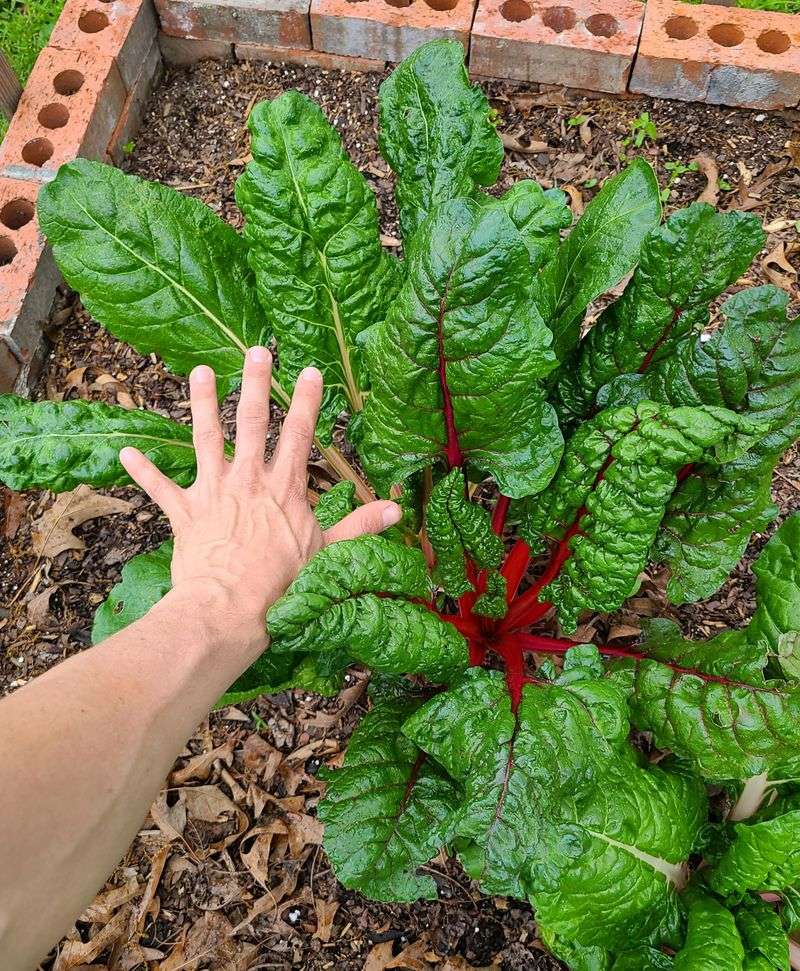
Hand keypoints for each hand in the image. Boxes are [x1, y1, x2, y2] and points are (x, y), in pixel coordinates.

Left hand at [120, 347, 400, 645]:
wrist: (229, 609)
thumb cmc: (281, 585)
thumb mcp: (328, 554)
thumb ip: (360, 526)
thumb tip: (398, 511)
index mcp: (284, 488)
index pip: (300, 435)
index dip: (307, 401)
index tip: (311, 371)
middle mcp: (247, 480)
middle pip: (251, 422)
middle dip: (254, 383)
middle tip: (255, 350)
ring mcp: (213, 492)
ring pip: (205, 439)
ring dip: (200, 404)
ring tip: (198, 372)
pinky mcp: (185, 512)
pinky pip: (160, 488)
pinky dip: (143, 472)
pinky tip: (125, 453)